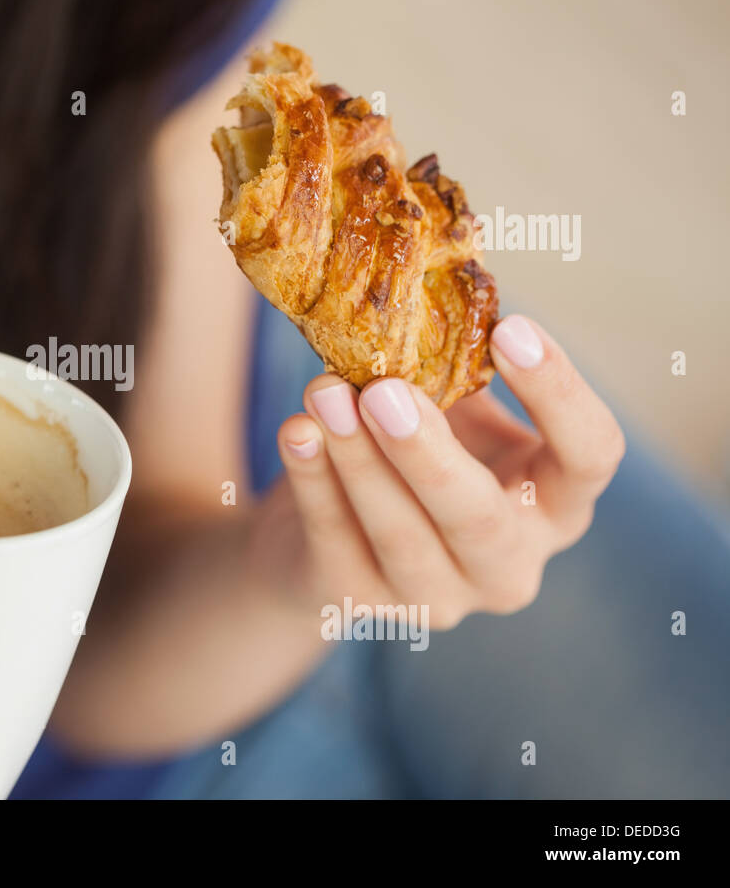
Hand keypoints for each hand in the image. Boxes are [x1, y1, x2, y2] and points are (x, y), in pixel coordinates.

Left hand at [259, 315, 623, 628]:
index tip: (511, 328)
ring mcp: (436, 597)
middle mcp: (508, 564)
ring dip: (359, 460)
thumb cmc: (403, 454)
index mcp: (553, 504)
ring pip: (401, 534)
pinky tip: (297, 431)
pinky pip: (335, 540)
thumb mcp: (445, 411)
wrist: (314, 538)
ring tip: (325, 393)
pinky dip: (312, 482)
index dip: (560, 395)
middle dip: (429, 452)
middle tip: (385, 389)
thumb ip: (454, 368)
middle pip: (481, 516)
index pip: (590, 457)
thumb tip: (440, 284)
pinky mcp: (359, 603)